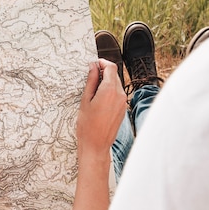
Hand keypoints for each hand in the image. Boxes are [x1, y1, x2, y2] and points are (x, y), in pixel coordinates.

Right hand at [56, 59, 126, 209]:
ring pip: (116, 84)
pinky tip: (98, 99)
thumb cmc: (87, 126)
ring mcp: (123, 103)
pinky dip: (109, 91)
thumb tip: (93, 66)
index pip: (110, 67)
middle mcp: (120, 95)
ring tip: (92, 89)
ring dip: (106, 82)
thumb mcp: (85, 100)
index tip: (93, 64)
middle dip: (103, 72)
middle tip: (90, 75)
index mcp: (110, 91)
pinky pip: (117, 94)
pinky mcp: (123, 109)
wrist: (96, 147)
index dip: (102, 62)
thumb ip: (91, 81)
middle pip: (114, 75)